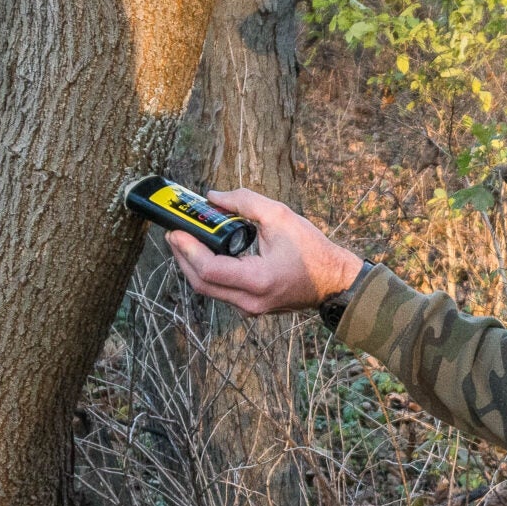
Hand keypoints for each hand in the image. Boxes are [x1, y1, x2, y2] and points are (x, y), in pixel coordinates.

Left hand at [165, 187, 363, 315]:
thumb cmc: (312, 250)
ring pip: (207, 290)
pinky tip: (203, 253)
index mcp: (258, 280)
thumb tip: (212, 197)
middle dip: (182, 257)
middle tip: (173, 232)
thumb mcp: (280, 216)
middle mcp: (250, 301)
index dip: (188, 249)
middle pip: (201, 283)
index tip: (176, 229)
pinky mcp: (250, 307)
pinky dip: (206, 272)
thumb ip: (244, 202)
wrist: (333, 280)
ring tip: (184, 240)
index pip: (209, 269)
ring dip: (191, 265)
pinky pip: (219, 291)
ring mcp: (250, 308)